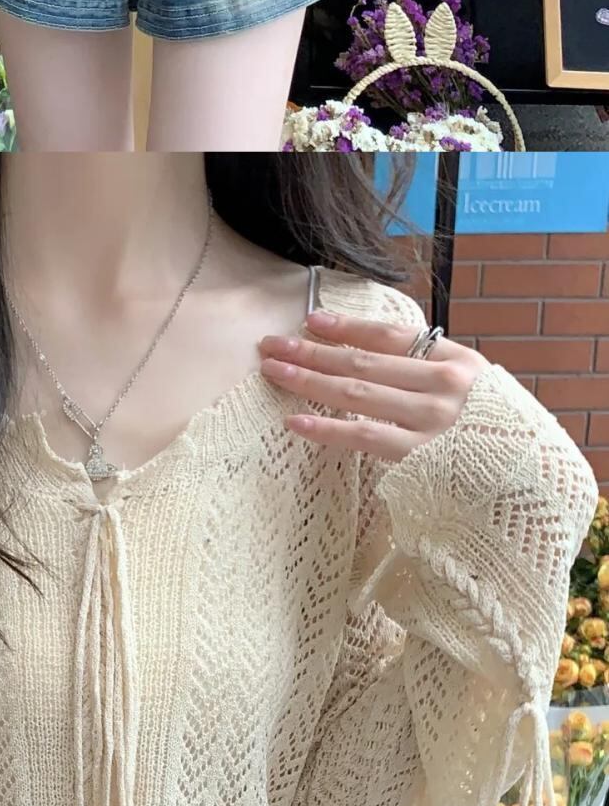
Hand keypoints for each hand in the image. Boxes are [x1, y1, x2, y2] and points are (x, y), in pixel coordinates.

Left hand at [258, 305, 479, 459]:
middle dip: (312, 351)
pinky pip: (363, 436)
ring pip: (357, 392)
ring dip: (309, 379)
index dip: (348, 326)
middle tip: (272, 344)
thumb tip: (379, 359)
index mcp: (457, 361)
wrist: (534, 485)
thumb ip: (433, 374)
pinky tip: (296, 422)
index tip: (312, 320)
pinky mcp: (420, 458)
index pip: (392, 335)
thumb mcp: (476, 391)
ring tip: (274, 371)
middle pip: (364, 361)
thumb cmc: (497, 436)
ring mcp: (431, 421)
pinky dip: (326, 428)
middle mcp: (443, 385)